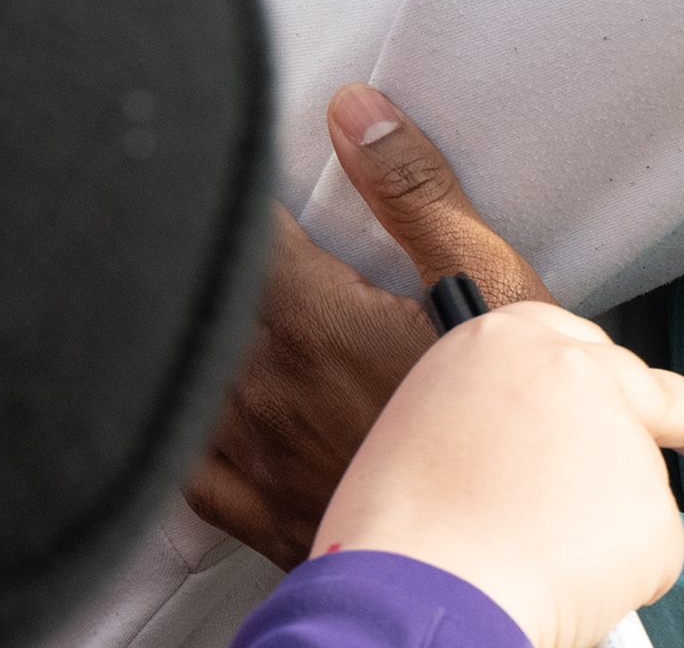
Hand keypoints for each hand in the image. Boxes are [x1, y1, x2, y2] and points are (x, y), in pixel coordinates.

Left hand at [185, 87, 551, 565]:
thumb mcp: (489, 291)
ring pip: (179, 370)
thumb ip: (417, 194)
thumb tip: (360, 116)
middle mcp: (261, 384)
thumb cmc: (503, 438)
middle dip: (205, 247)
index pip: (237, 221)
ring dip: (191, 326)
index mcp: (309, 319)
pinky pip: (187, 461)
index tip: (232, 160)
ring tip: (206, 295)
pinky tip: (196, 402)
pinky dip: (182, 419)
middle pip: (197, 290)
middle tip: (214, 217)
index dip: (228, 179)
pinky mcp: (254, 511)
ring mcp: (249, 452)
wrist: (492, 568)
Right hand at [317, 303, 683, 647]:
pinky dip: (621, 578)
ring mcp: (622, 434)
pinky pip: (648, 550)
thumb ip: (496, 408)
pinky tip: (565, 585)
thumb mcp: (432, 421)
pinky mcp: (654, 506)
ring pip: (641, 480)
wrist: (419, 588)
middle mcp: (573, 370)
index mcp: (505, 340)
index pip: (580, 342)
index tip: (636, 390)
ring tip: (538, 556)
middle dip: (675, 416)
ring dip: (614, 518)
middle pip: (646, 386)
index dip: (607, 375)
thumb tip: (528, 444)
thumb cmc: (401, 527)